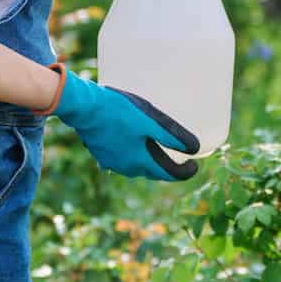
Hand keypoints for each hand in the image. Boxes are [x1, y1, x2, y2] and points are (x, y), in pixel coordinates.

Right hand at [35, 62, 199, 180]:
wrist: (85, 108)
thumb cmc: (119, 111)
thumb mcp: (151, 120)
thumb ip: (172, 136)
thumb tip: (194, 148)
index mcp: (140, 161)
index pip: (168, 173)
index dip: (184, 172)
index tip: (195, 166)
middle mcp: (126, 167)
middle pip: (152, 171)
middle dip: (167, 167)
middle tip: (179, 158)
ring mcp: (111, 162)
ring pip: (136, 165)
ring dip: (149, 160)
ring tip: (158, 149)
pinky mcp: (100, 152)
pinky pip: (122, 158)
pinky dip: (133, 154)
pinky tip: (132, 143)